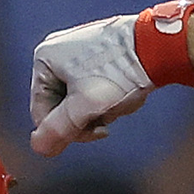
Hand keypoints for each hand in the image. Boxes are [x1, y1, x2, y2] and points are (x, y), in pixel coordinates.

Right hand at [30, 14, 152, 156]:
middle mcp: (57, 51)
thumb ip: (58, 129)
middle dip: (86, 117)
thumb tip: (38, 146)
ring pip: (79, 100)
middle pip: (61, 106)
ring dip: (99, 109)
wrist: (155, 46)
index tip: (94, 131)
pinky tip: (124, 90)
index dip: (65, 130)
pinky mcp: (98, 53)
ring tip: (119, 98)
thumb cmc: (119, 71)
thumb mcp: (84, 107)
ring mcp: (77, 51)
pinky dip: (109, 96)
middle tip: (109, 114)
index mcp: (44, 59)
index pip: (41, 112)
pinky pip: (94, 87)